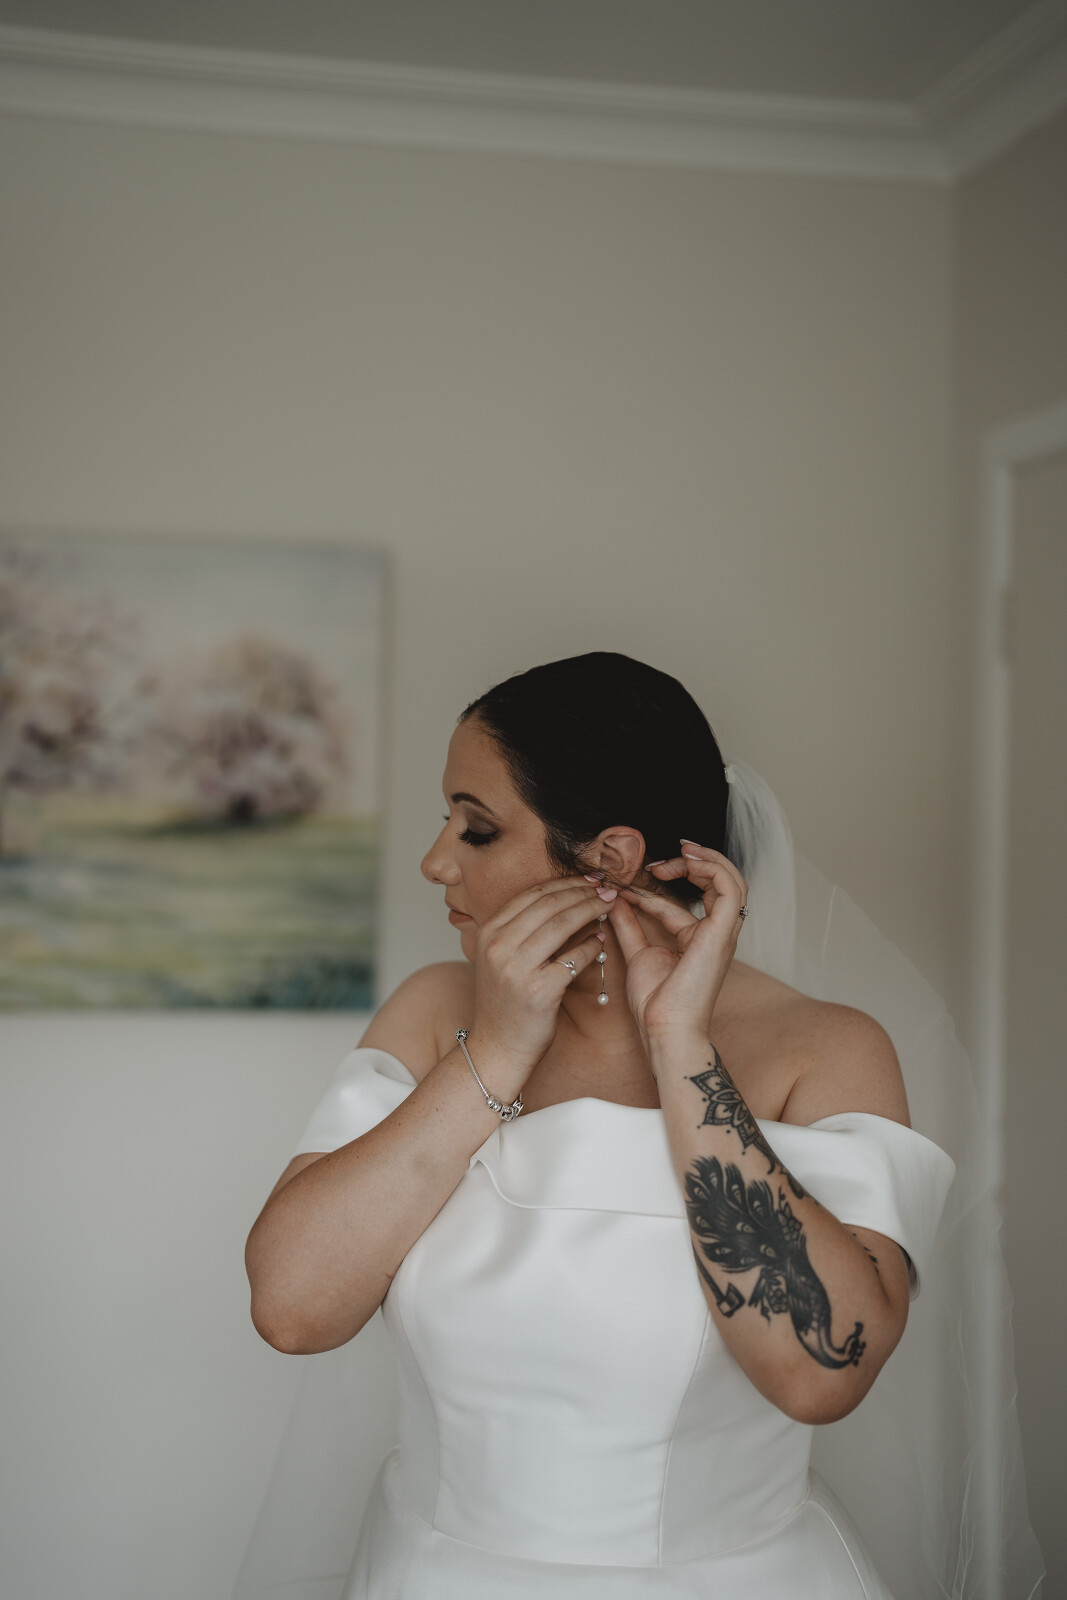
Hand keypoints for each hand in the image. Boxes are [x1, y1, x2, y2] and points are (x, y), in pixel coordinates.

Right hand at [469, 876, 605, 1078]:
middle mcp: (499, 946)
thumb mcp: (499, 959)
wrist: (496, 1048)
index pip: (532, 895)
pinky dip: (591, 947)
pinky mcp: (539, 991)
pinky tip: (601, 941)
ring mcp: (517, 968)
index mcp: (488, 932)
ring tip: (609, 905)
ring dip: (590, 910)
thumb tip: (562, 898)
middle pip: (549, 905)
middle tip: (606, 887)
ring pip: (562, 925)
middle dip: (582, 891)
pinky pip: (574, 959)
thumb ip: (521, 930)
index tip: (588, 878)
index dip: (564, 882)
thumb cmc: (504, 1002)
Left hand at [605, 844, 748, 1046]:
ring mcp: (723, 934)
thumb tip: (617, 899)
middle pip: (720, 885)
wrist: (664, 1027)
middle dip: (694, 863)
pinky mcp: (722, 934)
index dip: (660, 884)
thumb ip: (629, 925)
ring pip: (734, 882)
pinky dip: (713, 869)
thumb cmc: (656, 1003)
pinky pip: (731, 890)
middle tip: (663, 859)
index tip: (629, 879)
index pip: (686, 901)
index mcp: (698, 940)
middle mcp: (716, 934)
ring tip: (682, 851)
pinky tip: (688, 862)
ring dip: (708, 860)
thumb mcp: (638, 953)